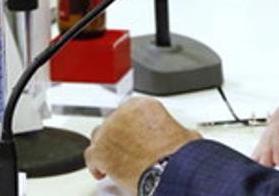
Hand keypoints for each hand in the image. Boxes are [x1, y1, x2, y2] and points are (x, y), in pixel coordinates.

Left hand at [84, 97, 200, 193]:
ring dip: (107, 147)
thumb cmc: (178, 156)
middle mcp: (123, 114)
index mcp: (143, 106)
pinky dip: (97, 164)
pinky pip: (92, 156)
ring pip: (100, 137)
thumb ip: (178, 132)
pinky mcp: (101, 151)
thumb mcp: (186, 136)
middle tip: (128, 149)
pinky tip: (102, 171)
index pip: (131, 111)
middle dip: (119, 135)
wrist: (170, 171)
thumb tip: (185, 138)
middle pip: (114, 123)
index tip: (135, 134)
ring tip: (115, 159)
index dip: (132, 126)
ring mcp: (109, 132)